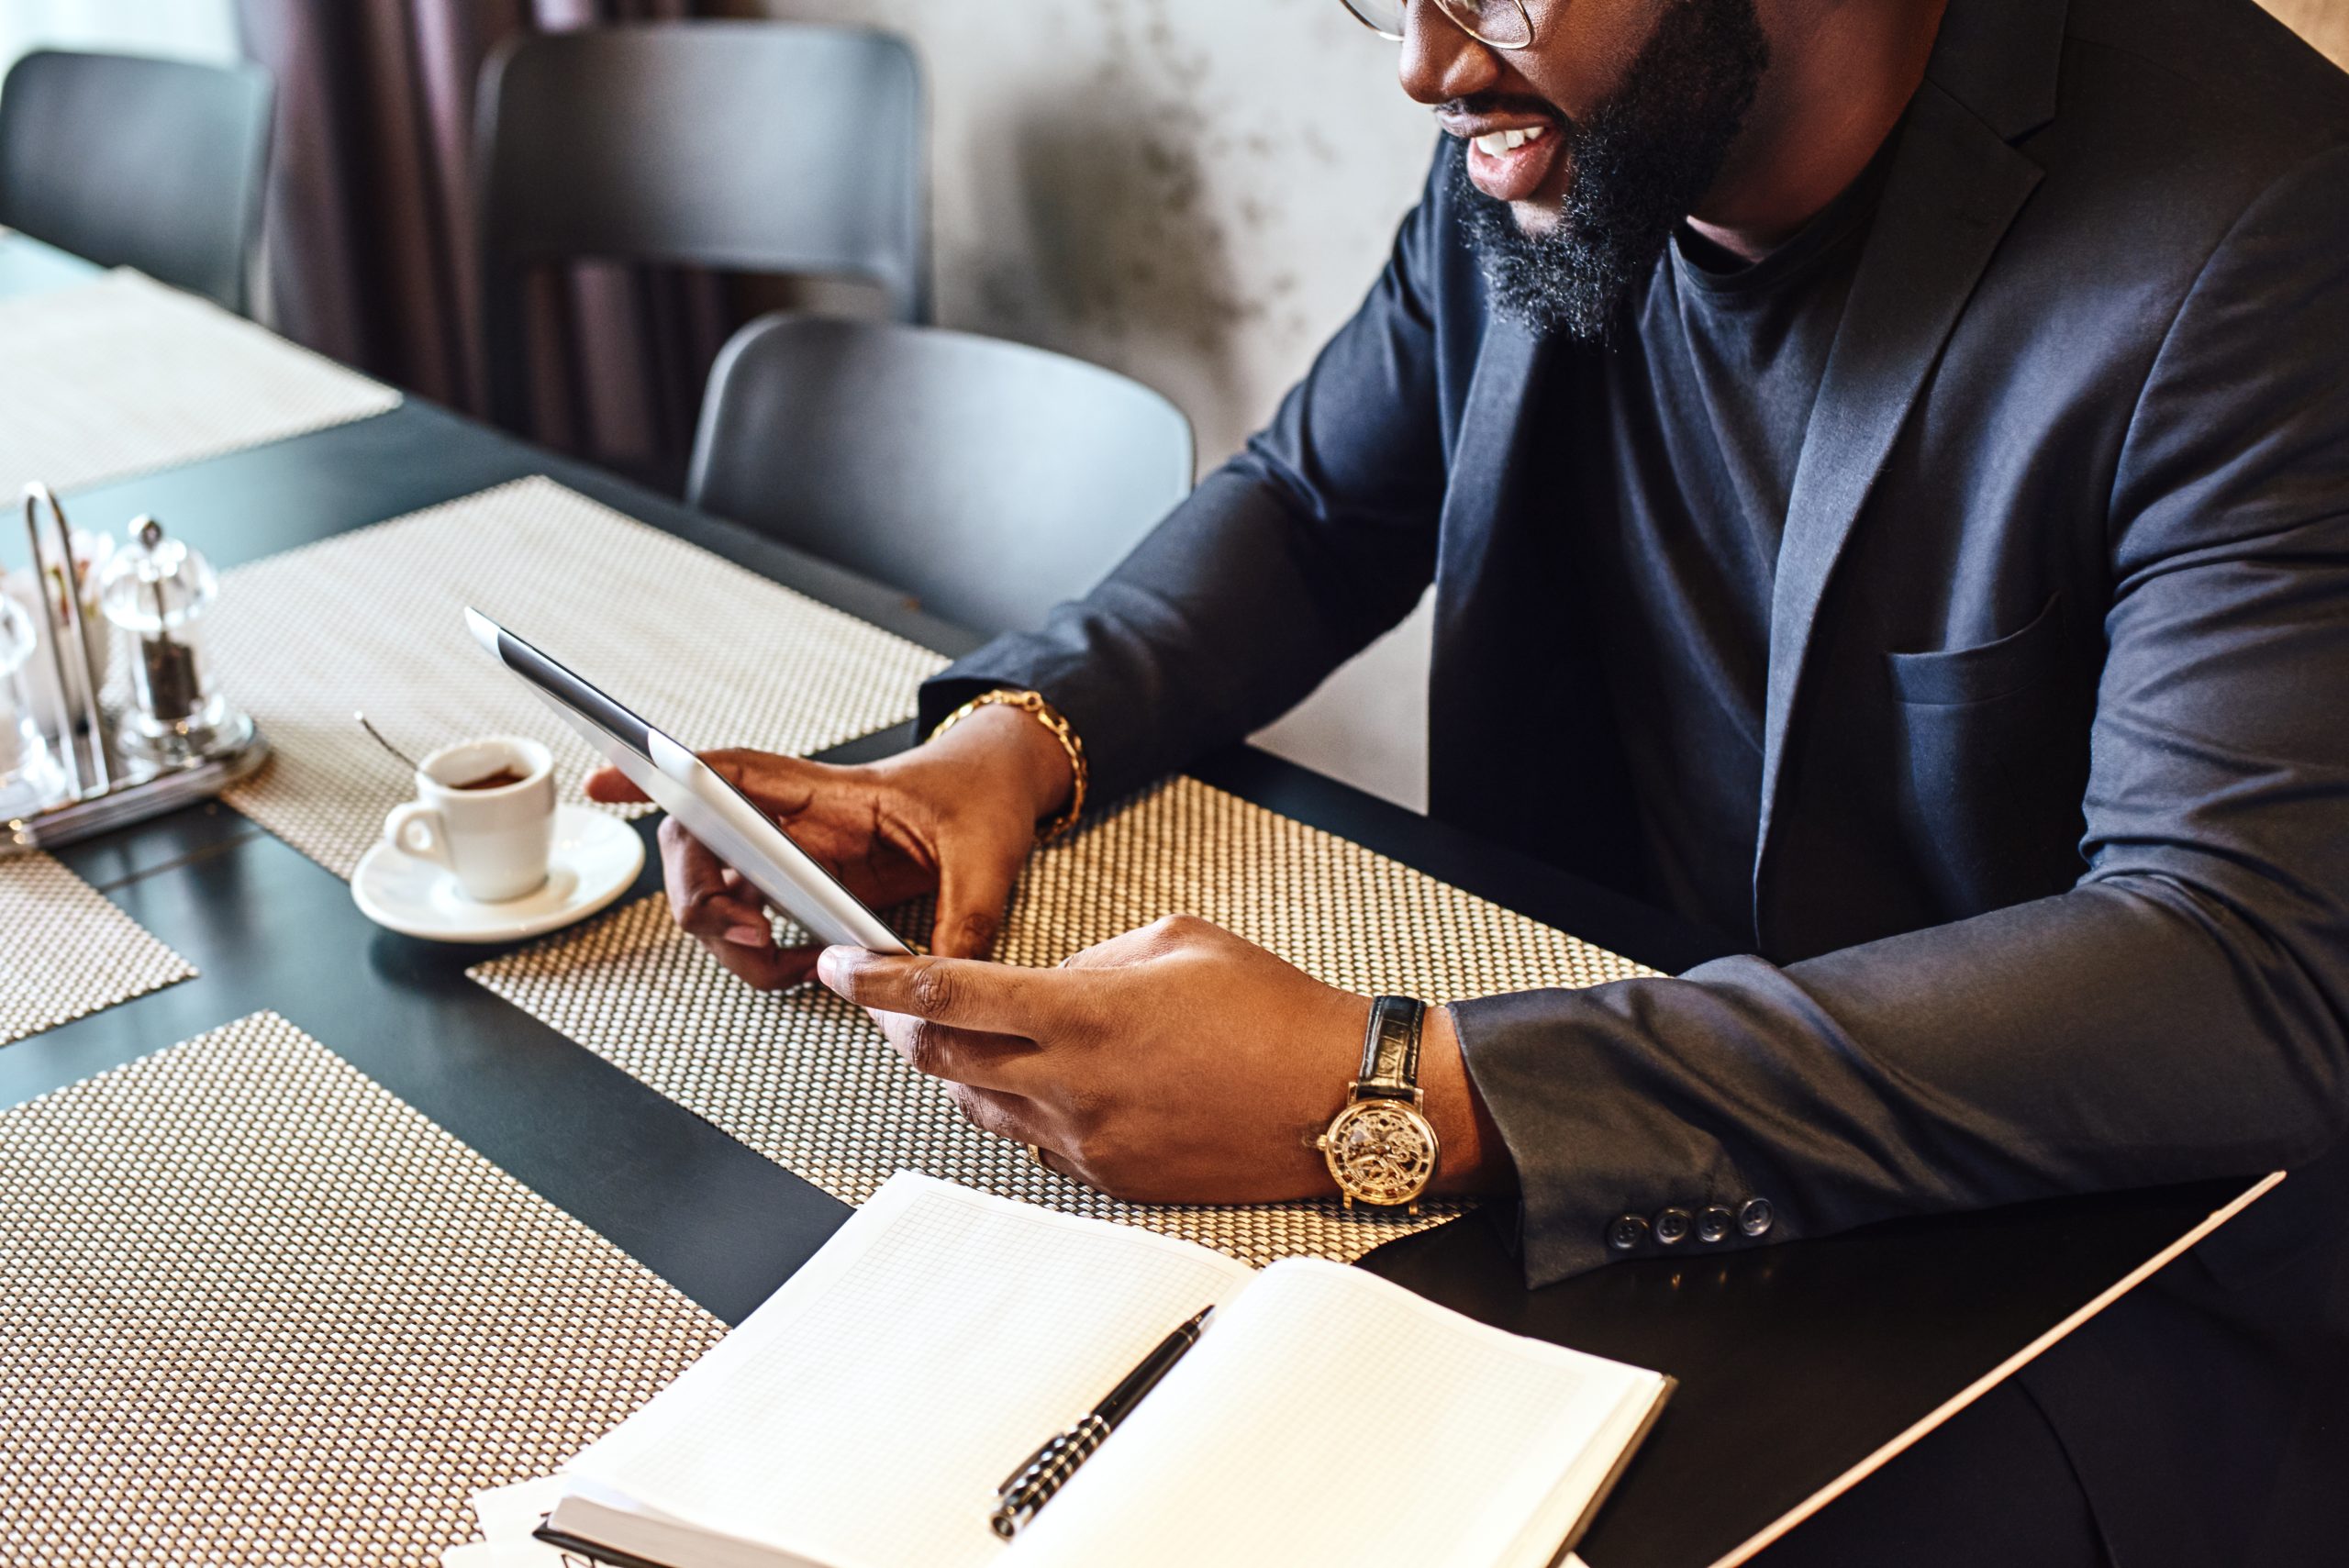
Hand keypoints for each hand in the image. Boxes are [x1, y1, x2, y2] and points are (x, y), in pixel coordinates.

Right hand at [585, 703, 1074, 988]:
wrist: (1001, 788)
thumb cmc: (984, 800)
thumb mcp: (989, 858)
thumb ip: (962, 922)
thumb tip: (931, 985)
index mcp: (832, 793)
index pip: (731, 775)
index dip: (664, 777)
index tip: (606, 780)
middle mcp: (798, 820)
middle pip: (700, 846)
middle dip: (698, 899)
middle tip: (748, 939)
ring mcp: (796, 855)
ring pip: (718, 892)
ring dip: (730, 940)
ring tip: (790, 967)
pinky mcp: (806, 886)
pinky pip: (751, 920)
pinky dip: (759, 955)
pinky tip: (801, 970)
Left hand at [815, 914, 1509, 1203]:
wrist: (1338, 1099)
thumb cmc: (1275, 1012)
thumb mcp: (1178, 939)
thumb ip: (1092, 957)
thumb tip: (1048, 984)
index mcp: (1085, 1012)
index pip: (947, 992)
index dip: (877, 977)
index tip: (838, 963)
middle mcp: (1072, 1084)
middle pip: (939, 1057)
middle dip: (898, 1021)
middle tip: (882, 994)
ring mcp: (1086, 1140)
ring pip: (978, 1104)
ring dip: (955, 1065)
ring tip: (958, 1031)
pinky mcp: (1110, 1179)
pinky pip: (1033, 1140)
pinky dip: (1016, 1104)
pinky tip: (1037, 1078)